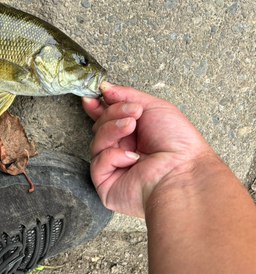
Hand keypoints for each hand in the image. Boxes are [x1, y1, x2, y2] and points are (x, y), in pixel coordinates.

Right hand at [82, 82, 218, 217]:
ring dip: (112, 130)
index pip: (106, 119)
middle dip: (112, 115)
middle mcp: (122, 150)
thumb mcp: (154, 107)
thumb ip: (126, 95)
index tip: (91, 97)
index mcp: (134, 135)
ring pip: (96, 143)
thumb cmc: (178, 143)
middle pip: (99, 127)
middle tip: (132, 113)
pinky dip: (113, 156)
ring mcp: (114, 168)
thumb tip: (104, 88)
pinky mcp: (107, 185)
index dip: (96, 108)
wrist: (182, 171)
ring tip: (131, 127)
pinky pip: (97, 164)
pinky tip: (132, 159)